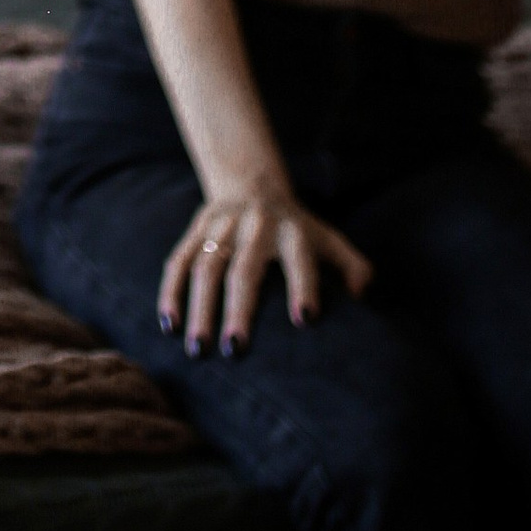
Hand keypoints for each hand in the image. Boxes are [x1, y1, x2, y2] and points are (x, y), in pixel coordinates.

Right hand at [158, 181, 371, 357]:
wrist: (250, 181)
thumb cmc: (296, 227)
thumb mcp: (327, 238)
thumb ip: (351, 265)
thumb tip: (361, 295)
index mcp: (292, 230)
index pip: (300, 258)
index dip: (303, 285)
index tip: (305, 319)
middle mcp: (254, 226)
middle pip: (244, 268)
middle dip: (239, 309)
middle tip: (235, 349)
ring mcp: (221, 227)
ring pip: (206, 266)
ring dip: (199, 308)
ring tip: (198, 348)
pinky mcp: (195, 230)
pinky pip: (179, 260)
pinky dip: (171, 292)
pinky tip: (169, 324)